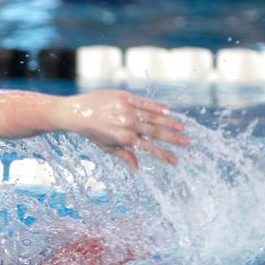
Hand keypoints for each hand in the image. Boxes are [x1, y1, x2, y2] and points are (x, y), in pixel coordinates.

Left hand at [67, 90, 189, 169]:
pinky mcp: (124, 96)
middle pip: (156, 132)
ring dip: (169, 122)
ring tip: (182, 128)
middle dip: (173, 139)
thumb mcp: (106, 147)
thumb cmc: (91, 131)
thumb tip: (137, 168)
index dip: (163, 155)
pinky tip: (168, 111)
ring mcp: (126, 109)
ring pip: (153, 116)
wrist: (76, 112)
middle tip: (187, 143)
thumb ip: (124, 155)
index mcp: (123, 138)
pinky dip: (156, 106)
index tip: (175, 160)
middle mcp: (127, 124)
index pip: (149, 148)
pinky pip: (144, 101)